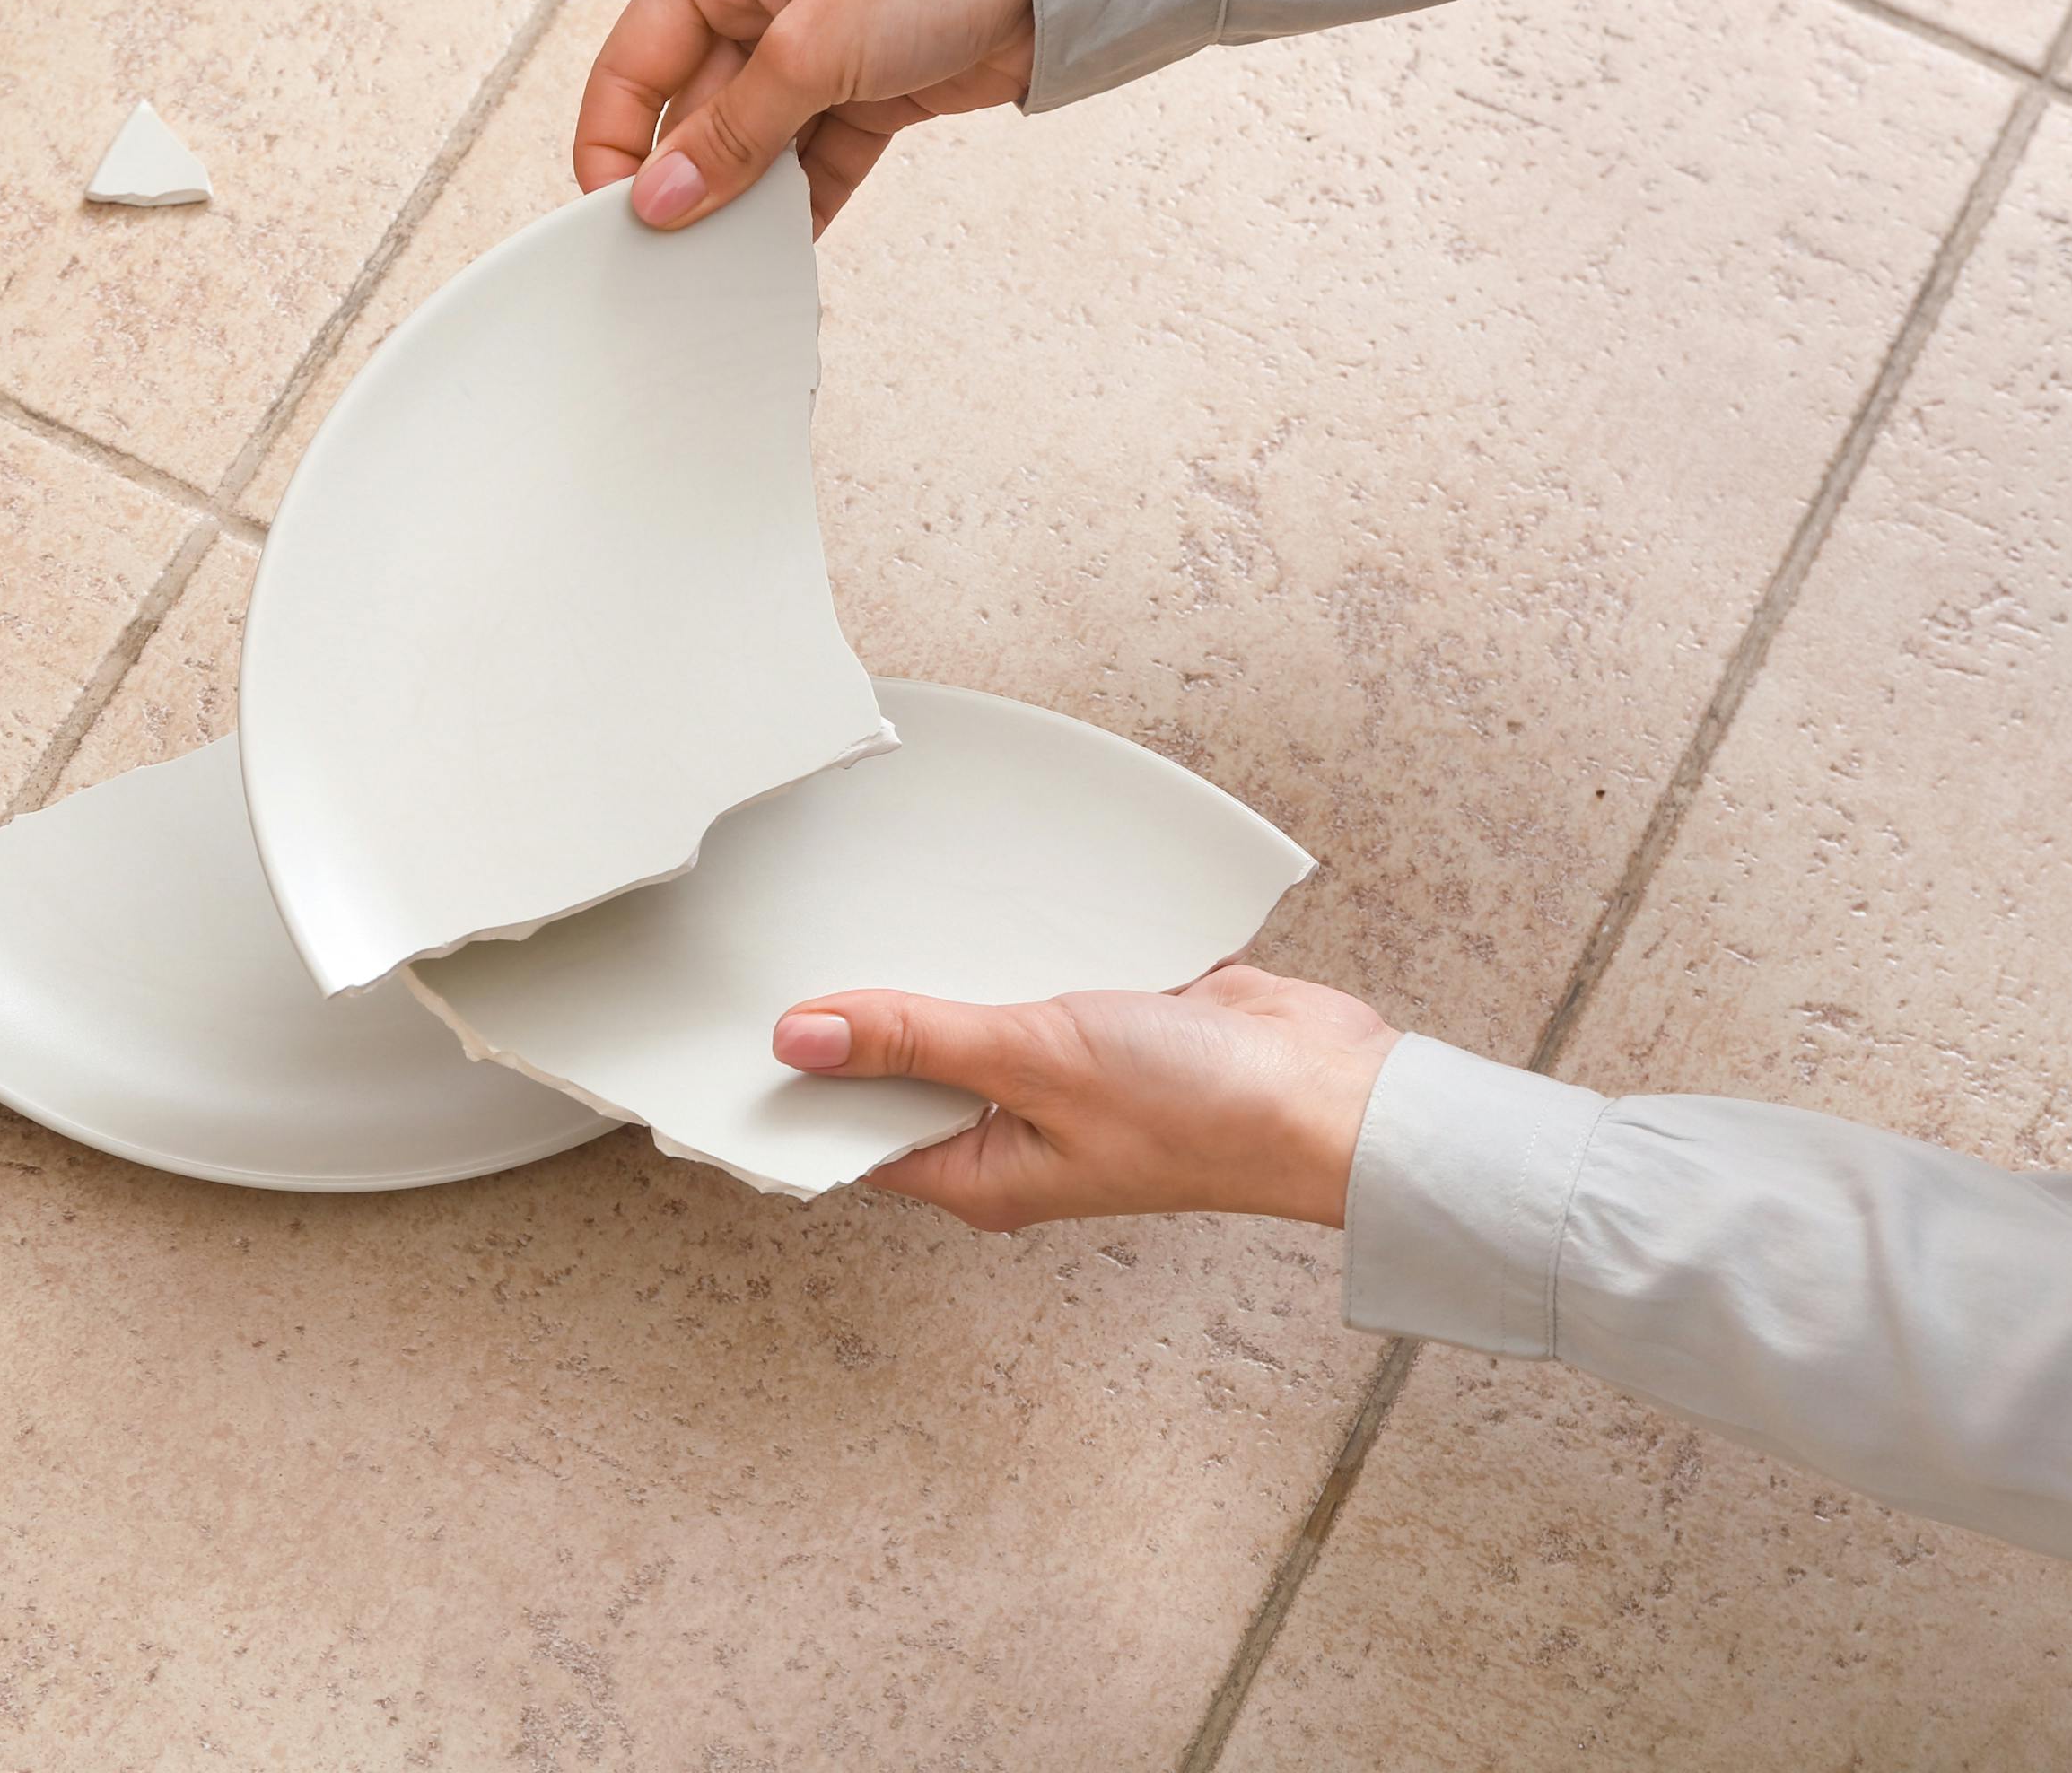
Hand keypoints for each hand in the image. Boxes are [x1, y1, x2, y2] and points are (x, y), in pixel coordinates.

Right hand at [575, 0, 1033, 234]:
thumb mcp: (814, 47)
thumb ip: (733, 133)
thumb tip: (663, 200)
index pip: (631, 64)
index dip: (612, 144)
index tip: (613, 217)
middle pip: (691, 112)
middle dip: (689, 182)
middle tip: (679, 255)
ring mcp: (812, 44)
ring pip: (752, 143)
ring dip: (746, 199)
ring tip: (734, 257)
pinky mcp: (864, 87)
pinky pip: (812, 159)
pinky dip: (801, 201)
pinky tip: (787, 246)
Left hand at [770, 965, 1400, 1231]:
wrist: (1334, 1091)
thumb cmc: (1204, 1112)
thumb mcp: (1036, 1061)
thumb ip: (917, 1039)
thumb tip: (798, 1037)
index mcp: (979, 1172)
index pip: (854, 1132)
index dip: (796, 1082)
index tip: (737, 1026)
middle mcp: (1010, 1131)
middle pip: (901, 1067)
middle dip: (861, 1010)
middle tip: (794, 939)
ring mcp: (1057, 1076)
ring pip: (967, 1012)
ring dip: (939, 965)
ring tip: (872, 904)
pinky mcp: (1102, 1022)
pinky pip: (1029, 977)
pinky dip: (1008, 942)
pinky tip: (979, 899)